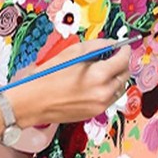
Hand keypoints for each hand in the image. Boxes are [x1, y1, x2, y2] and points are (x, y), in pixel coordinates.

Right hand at [9, 39, 131, 129]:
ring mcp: (100, 105)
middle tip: (114, 57)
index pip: (123, 61)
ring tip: (103, 71)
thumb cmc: (46, 76)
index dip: (124, 51)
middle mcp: (103, 92)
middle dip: (122, 64)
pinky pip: (109, 99)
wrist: (32, 102)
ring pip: (119, 89)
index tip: (123, 47)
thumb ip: (95, 46)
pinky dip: (107, 90)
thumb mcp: (70, 53)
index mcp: (98, 75)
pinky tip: (93, 84)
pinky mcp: (94, 113)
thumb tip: (110, 44)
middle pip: (125, 76)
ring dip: (115, 78)